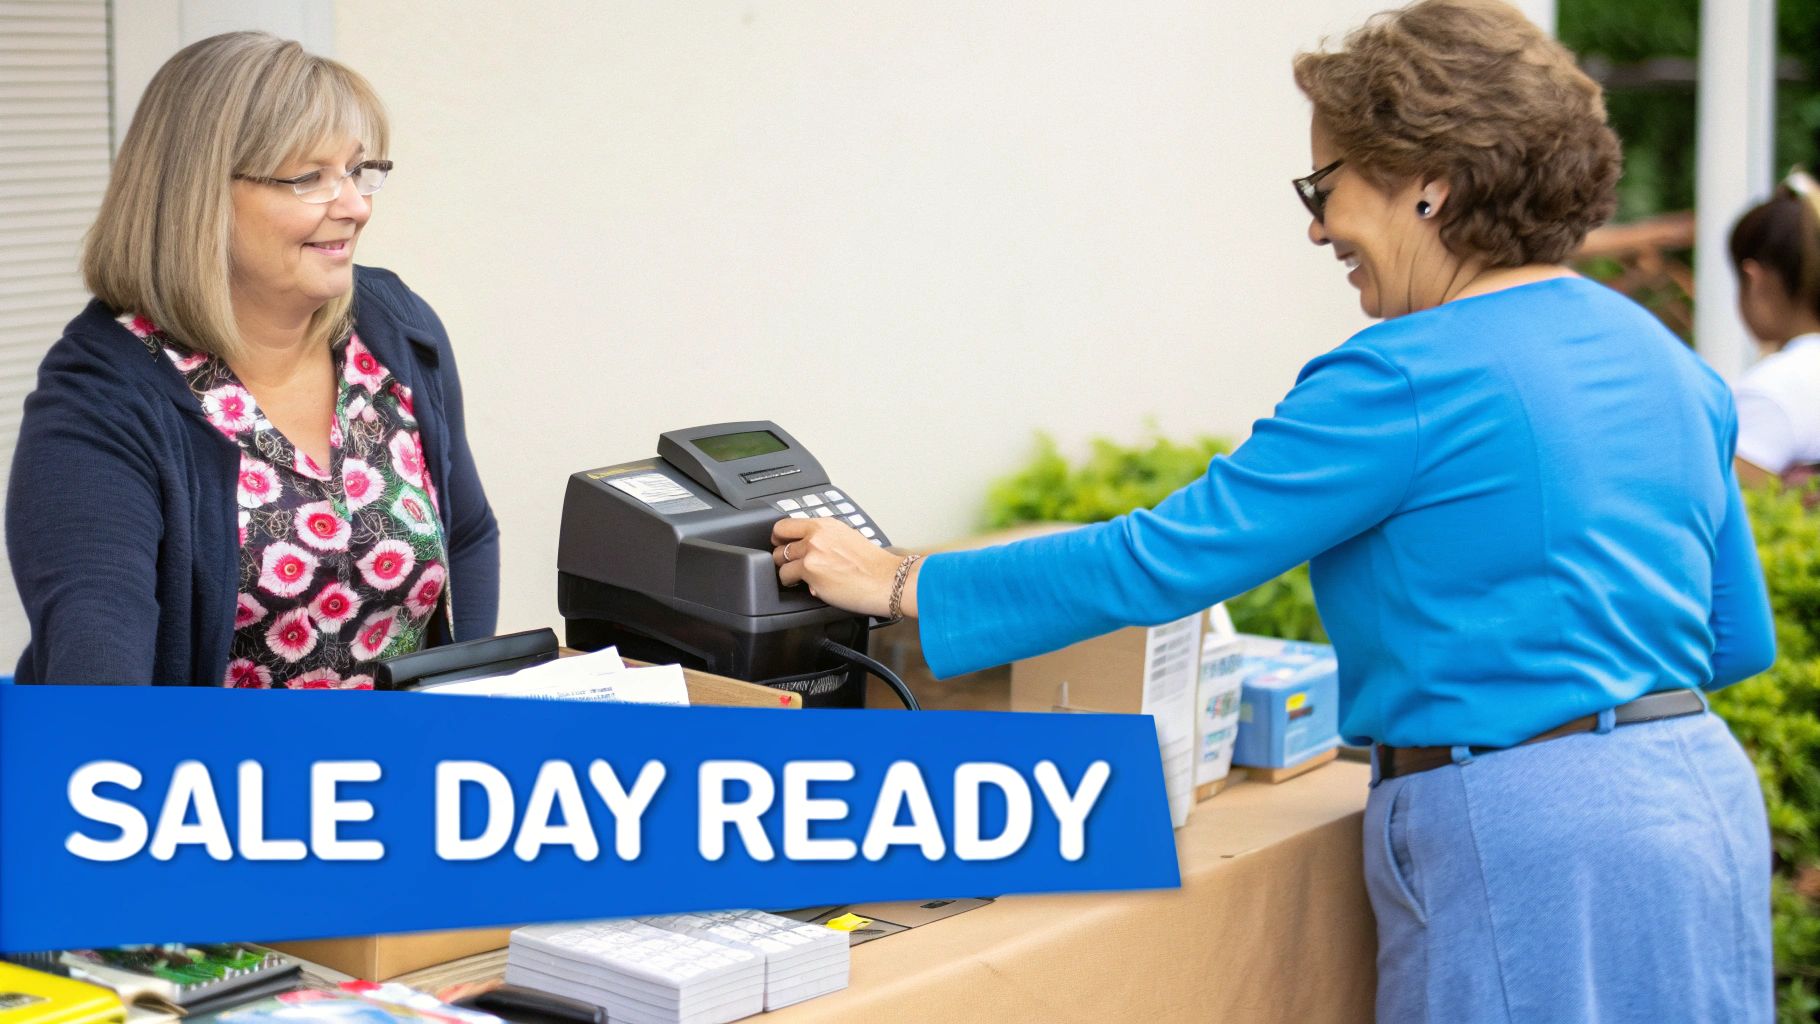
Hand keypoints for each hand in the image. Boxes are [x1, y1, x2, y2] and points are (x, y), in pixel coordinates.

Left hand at [771, 517, 906, 617]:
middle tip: (791, 564)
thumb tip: (810, 548)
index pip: (786, 524)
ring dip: (787, 570)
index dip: (780, 537)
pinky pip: (786, 577)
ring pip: (779, 560)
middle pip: (779, 542)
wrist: (887, 580)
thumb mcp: (848, 539)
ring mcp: (811, 552)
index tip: (782, 544)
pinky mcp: (809, 570)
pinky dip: (792, 583)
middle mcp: (816, 534)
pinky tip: (806, 585)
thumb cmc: (874, 566)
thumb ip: (825, 539)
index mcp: (826, 524)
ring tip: (799, 577)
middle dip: (782, 555)